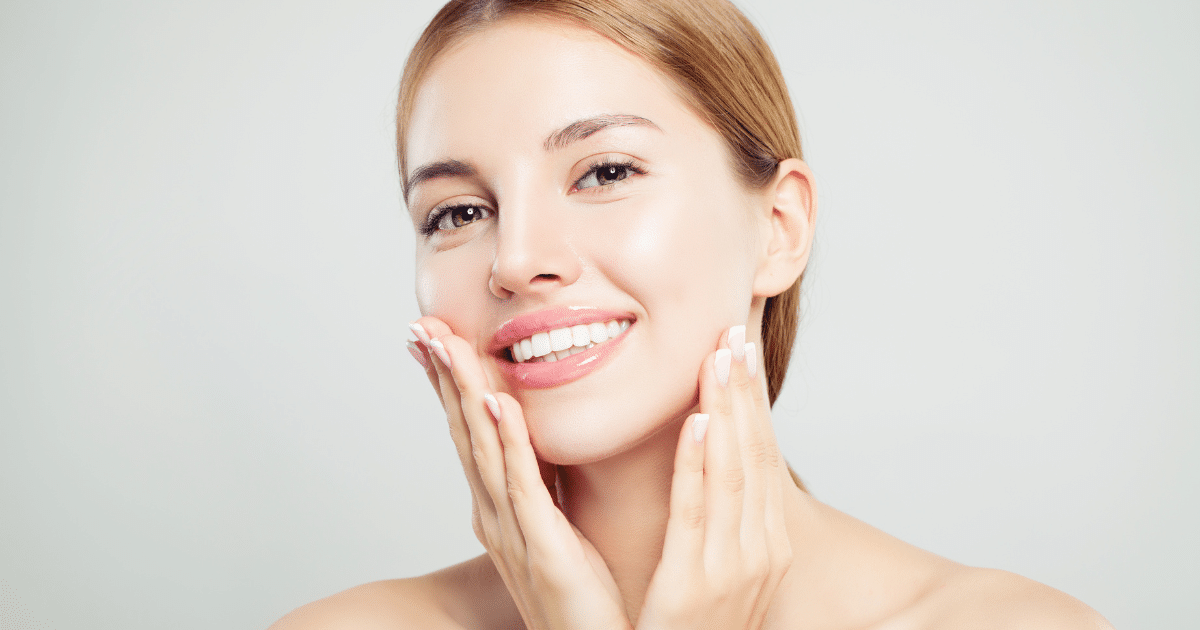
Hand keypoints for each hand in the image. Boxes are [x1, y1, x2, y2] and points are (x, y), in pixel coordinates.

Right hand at [408, 316, 632, 629]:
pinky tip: (495, 402)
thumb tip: (543, 445)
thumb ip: (546, 486)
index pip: (472, 431)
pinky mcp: (541, 546)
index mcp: (501, 506)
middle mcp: (495, 513)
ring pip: (483, 447)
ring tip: (447, 345)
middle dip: (444, 377)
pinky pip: (522, 483)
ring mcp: (512, 529)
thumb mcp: (558, 528)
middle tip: (421, 326)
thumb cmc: (581, 597)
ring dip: (464, 392)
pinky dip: (506, 439)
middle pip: (465, 431)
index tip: (436, 337)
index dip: (452, 384)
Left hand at [635, 325, 793, 629]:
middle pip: (754, 454)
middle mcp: (760, 551)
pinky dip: (701, 464)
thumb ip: (719, 522)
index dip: (751, 402)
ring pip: (733, 471)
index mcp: (765, 545)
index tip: (742, 350)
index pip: (761, 457)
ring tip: (720, 356)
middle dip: (744, 391)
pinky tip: (701, 422)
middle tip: (734, 332)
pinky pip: (700, 513)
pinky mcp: (696, 584)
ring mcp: (734, 569)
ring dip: (728, 409)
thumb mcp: (718, 571)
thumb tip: (713, 467)